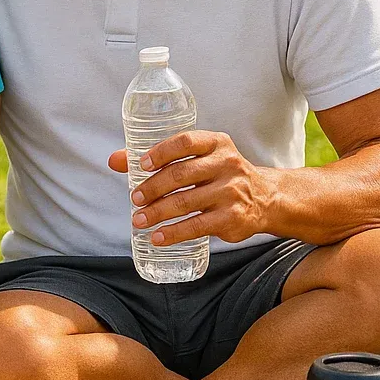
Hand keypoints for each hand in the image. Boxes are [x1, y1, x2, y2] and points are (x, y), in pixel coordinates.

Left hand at [109, 131, 277, 246]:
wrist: (265, 198)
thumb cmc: (219, 174)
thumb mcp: (197, 158)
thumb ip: (158, 158)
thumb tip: (114, 160)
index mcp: (217, 143)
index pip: (186, 142)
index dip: (161, 152)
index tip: (141, 165)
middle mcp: (227, 165)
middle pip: (181, 174)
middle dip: (153, 188)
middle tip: (134, 198)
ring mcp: (231, 192)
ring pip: (186, 202)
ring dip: (157, 212)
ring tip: (138, 219)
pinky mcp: (232, 218)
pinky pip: (197, 226)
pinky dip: (174, 233)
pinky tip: (157, 237)